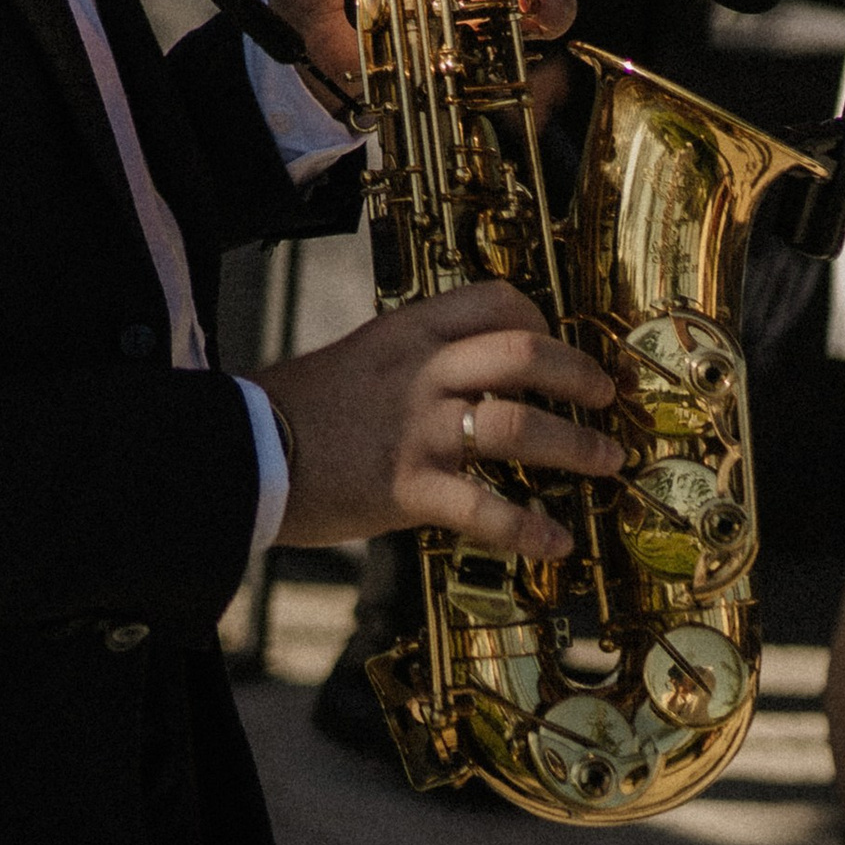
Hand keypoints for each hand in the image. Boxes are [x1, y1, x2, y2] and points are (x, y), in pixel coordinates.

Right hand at [261, 283, 619, 561]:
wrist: (237, 451)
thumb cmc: (294, 410)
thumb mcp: (357, 358)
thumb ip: (412, 363)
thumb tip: (465, 382)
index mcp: (406, 331)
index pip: (495, 301)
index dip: (542, 321)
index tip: (558, 347)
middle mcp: (420, 371)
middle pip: (525, 354)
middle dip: (580, 377)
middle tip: (606, 399)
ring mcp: (416, 429)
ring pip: (519, 426)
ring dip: (575, 447)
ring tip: (606, 465)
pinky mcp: (406, 488)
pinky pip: (484, 510)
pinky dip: (528, 530)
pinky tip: (556, 543)